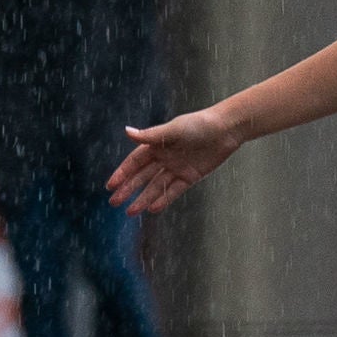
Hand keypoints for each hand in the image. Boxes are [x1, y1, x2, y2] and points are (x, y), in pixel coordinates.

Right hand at [108, 107, 241, 213]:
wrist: (226, 130)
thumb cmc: (199, 125)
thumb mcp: (173, 130)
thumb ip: (150, 136)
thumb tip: (126, 131)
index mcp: (157, 145)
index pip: (134, 162)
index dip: (122, 173)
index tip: (110, 186)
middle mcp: (164, 157)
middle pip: (142, 177)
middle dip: (128, 190)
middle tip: (114, 203)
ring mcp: (177, 168)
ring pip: (156, 186)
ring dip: (143, 199)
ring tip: (130, 212)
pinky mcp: (191, 176)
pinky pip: (174, 190)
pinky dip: (164, 199)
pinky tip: (152, 209)